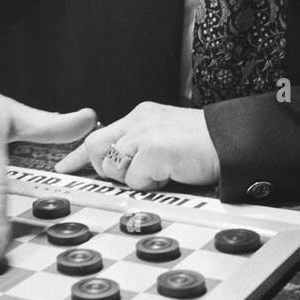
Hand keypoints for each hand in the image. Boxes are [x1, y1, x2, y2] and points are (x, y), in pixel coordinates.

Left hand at [56, 102, 219, 191]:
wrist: (234, 143)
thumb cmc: (207, 147)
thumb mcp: (167, 141)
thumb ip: (142, 150)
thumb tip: (123, 171)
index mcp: (142, 116)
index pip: (100, 134)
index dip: (79, 155)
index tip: (65, 166)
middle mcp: (139, 120)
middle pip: (95, 147)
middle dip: (105, 169)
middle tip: (134, 176)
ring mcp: (145, 132)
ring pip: (113, 166)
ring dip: (134, 178)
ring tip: (162, 172)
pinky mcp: (154, 148)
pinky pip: (135, 179)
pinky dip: (151, 183)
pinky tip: (170, 173)